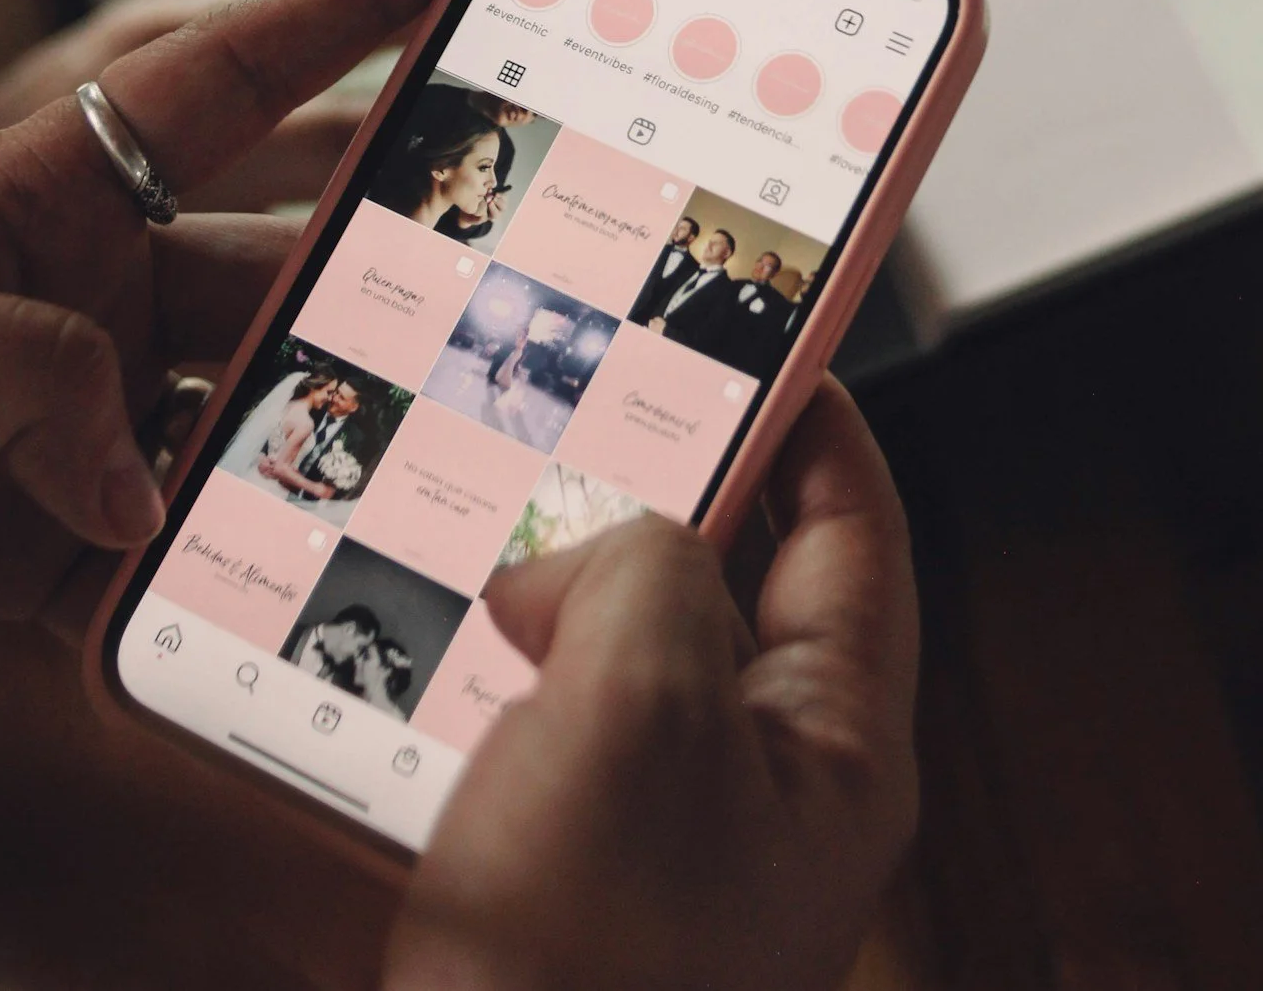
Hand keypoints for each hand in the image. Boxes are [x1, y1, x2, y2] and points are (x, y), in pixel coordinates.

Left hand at [0, 0, 476, 634]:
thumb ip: (16, 372)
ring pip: (263, 406)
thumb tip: (138, 489)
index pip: (224, 76)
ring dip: (332, 432)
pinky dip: (250, 580)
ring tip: (424, 455)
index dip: (344, 1)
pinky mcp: (80, 544)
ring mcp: (98, 417)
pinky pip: (196, 555)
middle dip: (391, 247)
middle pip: (284, 253)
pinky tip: (309, 600)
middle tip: (510, 246)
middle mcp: (96, 294)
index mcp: (46, 197)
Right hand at [386, 380, 918, 990]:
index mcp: (831, 754)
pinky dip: (480, 677)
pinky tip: (408, 639)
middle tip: (570, 405)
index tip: (756, 335)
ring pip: (609, 657)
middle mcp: (758, 794)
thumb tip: (565, 570)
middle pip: (720, 590)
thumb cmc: (594, 971)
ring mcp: (657, 844)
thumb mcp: (646, 708)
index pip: (854, 542)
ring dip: (545, 588)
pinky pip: (529, 735)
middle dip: (647, 498)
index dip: (813, 426)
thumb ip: (647, 571)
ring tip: (470, 513)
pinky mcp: (556, 882)